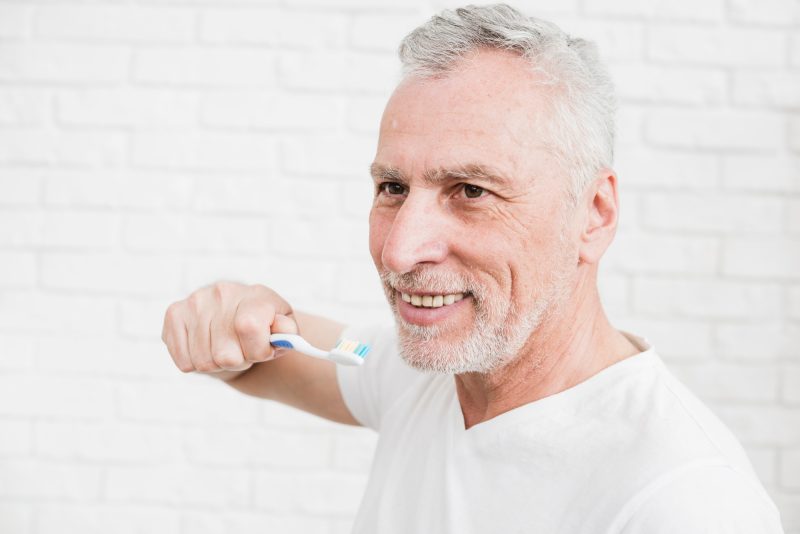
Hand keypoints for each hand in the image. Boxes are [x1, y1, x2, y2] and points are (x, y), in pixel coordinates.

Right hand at [161, 282, 297, 373]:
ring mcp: (196, 301)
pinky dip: (196, 363)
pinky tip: (206, 348)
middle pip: (225, 354)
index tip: (262, 350)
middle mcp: (223, 293)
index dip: (258, 350)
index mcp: (255, 294)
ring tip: (225, 349)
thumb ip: (288, 332)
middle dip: (238, 361)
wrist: (236, 323)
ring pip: (204, 361)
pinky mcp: (174, 314)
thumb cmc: (263, 329)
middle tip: (242, 351)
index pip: (249, 327)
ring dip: (216, 364)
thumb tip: (283, 331)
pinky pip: (184, 361)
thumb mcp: (284, 331)